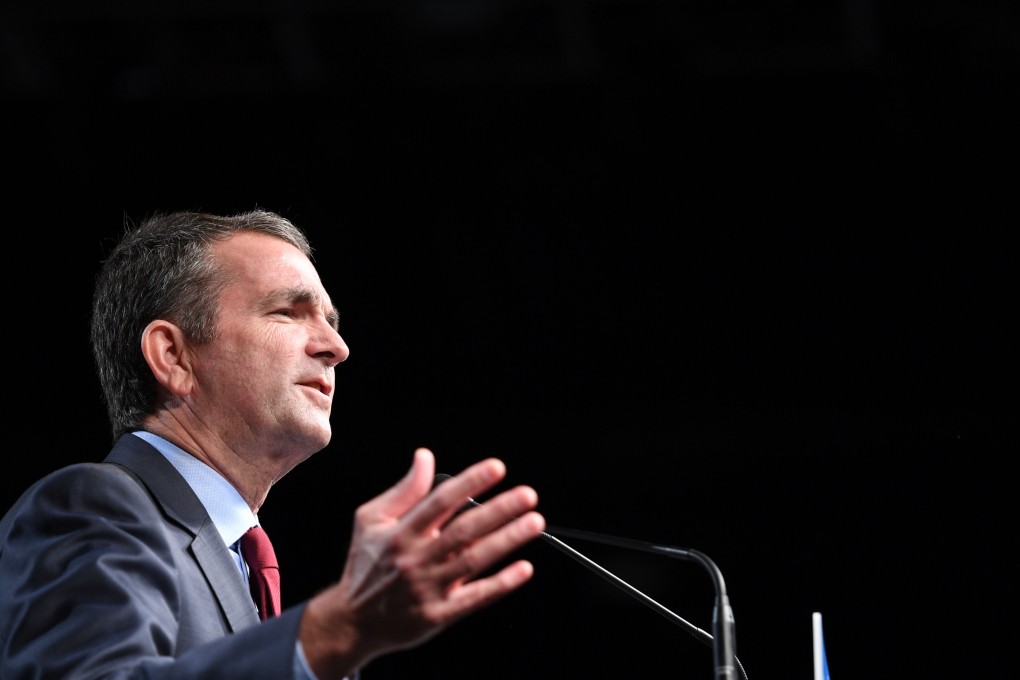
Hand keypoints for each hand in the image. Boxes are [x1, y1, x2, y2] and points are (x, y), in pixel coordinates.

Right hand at [300, 448, 544, 677]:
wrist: (353, 621)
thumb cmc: (365, 564)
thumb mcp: (371, 520)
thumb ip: (404, 490)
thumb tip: (425, 457)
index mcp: (400, 533)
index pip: (441, 501)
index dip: (470, 482)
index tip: (497, 468)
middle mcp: (415, 559)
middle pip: (464, 530)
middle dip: (499, 510)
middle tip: (527, 495)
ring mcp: (427, 588)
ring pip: (474, 560)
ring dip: (507, 540)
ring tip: (534, 522)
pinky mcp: (438, 615)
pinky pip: (474, 598)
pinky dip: (501, 584)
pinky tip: (524, 569)